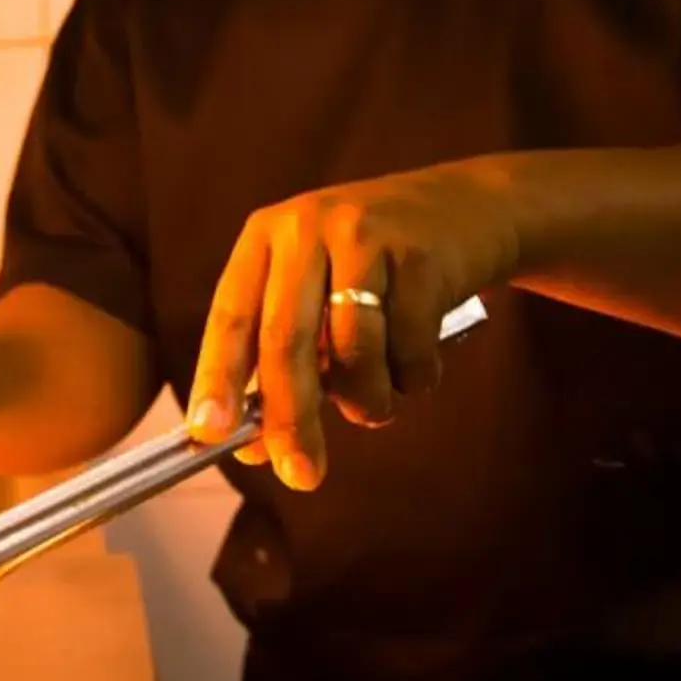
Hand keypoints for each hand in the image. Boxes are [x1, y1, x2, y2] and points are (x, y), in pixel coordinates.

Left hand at [186, 165, 519, 490]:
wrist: (473, 206)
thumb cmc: (378, 267)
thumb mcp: (320, 291)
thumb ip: (286, 359)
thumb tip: (255, 448)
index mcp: (267, 238)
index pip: (231, 316)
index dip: (216, 377)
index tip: (207, 432)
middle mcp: (308, 228)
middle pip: (286, 339)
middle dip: (290, 417)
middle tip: (301, 475)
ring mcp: (365, 235)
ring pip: (353, 351)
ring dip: (367, 401)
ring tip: (378, 404)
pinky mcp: (421, 255)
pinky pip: (410, 347)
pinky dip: (414, 376)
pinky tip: (418, 363)